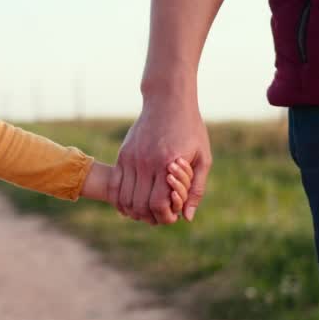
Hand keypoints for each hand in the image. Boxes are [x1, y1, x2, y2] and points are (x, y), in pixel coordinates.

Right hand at [111, 99, 211, 223]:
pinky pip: (115, 184)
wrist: (167, 101)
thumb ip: (196, 188)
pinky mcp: (123, 154)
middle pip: (138, 204)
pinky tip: (127, 204)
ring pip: (124, 197)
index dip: (164, 216)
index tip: (171, 217)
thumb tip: (187, 216)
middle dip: (149, 217)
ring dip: (133, 211)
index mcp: (166, 165)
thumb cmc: (190, 129)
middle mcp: (145, 163)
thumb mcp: (203, 158)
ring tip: (145, 213)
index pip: (158, 203)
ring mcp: (131, 158)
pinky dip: (119, 199)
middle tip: (159, 217)